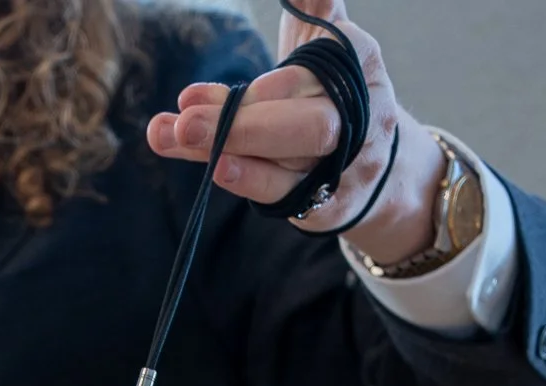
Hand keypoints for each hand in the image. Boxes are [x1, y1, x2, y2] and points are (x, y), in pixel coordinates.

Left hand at [144, 0, 441, 263]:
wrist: (373, 160)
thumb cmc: (334, 91)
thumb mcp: (327, 39)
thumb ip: (313, 6)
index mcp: (359, 68)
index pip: (316, 76)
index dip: (278, 87)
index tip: (236, 90)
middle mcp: (355, 122)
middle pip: (308, 129)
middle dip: (246, 127)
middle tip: (185, 121)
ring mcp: (339, 169)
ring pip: (283, 165)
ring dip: (223, 152)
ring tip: (172, 135)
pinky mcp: (321, 205)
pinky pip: (281, 194)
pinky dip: (246, 180)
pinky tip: (211, 168)